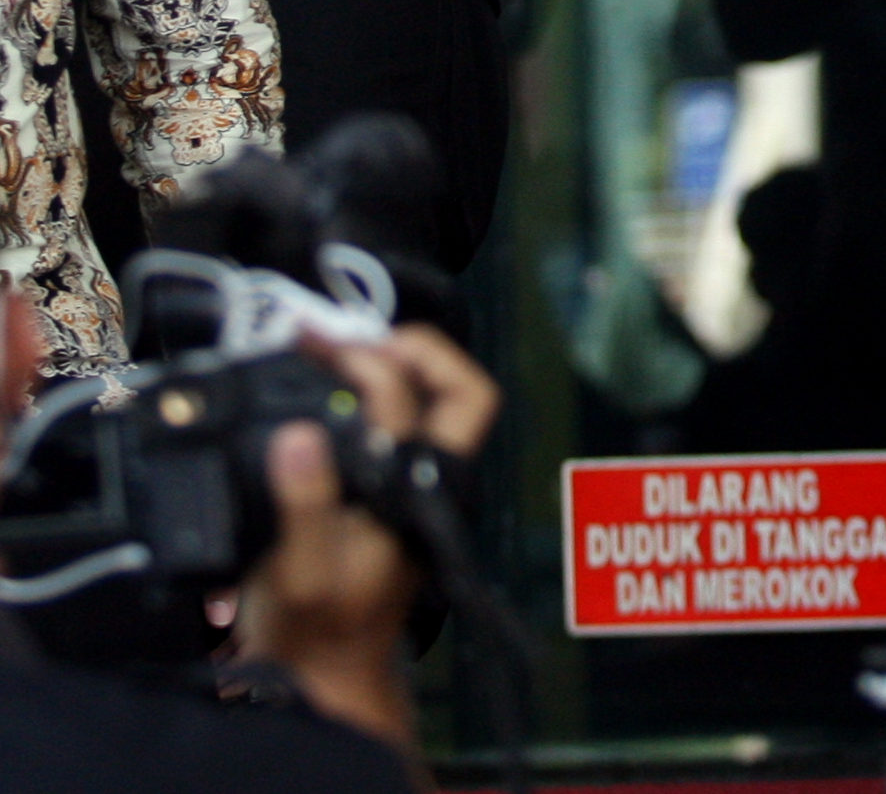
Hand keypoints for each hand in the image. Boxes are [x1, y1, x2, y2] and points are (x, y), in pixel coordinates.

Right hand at [230, 326, 499, 759]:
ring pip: (435, 404)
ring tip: (331, 350)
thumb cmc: (318, 627)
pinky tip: (321, 390)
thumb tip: (300, 435)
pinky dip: (366, 395)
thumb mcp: (301, 571)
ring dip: (390, 368)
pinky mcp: (386, 489)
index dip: (381, 362)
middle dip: (414, 347)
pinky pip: (394, 425)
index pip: (429, 399)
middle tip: (344, 335)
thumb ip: (306, 502)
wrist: (322, 672)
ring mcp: (413, 482)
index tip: (323, 347)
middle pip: (462, 391)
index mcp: (422, 487)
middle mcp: (430, 477)